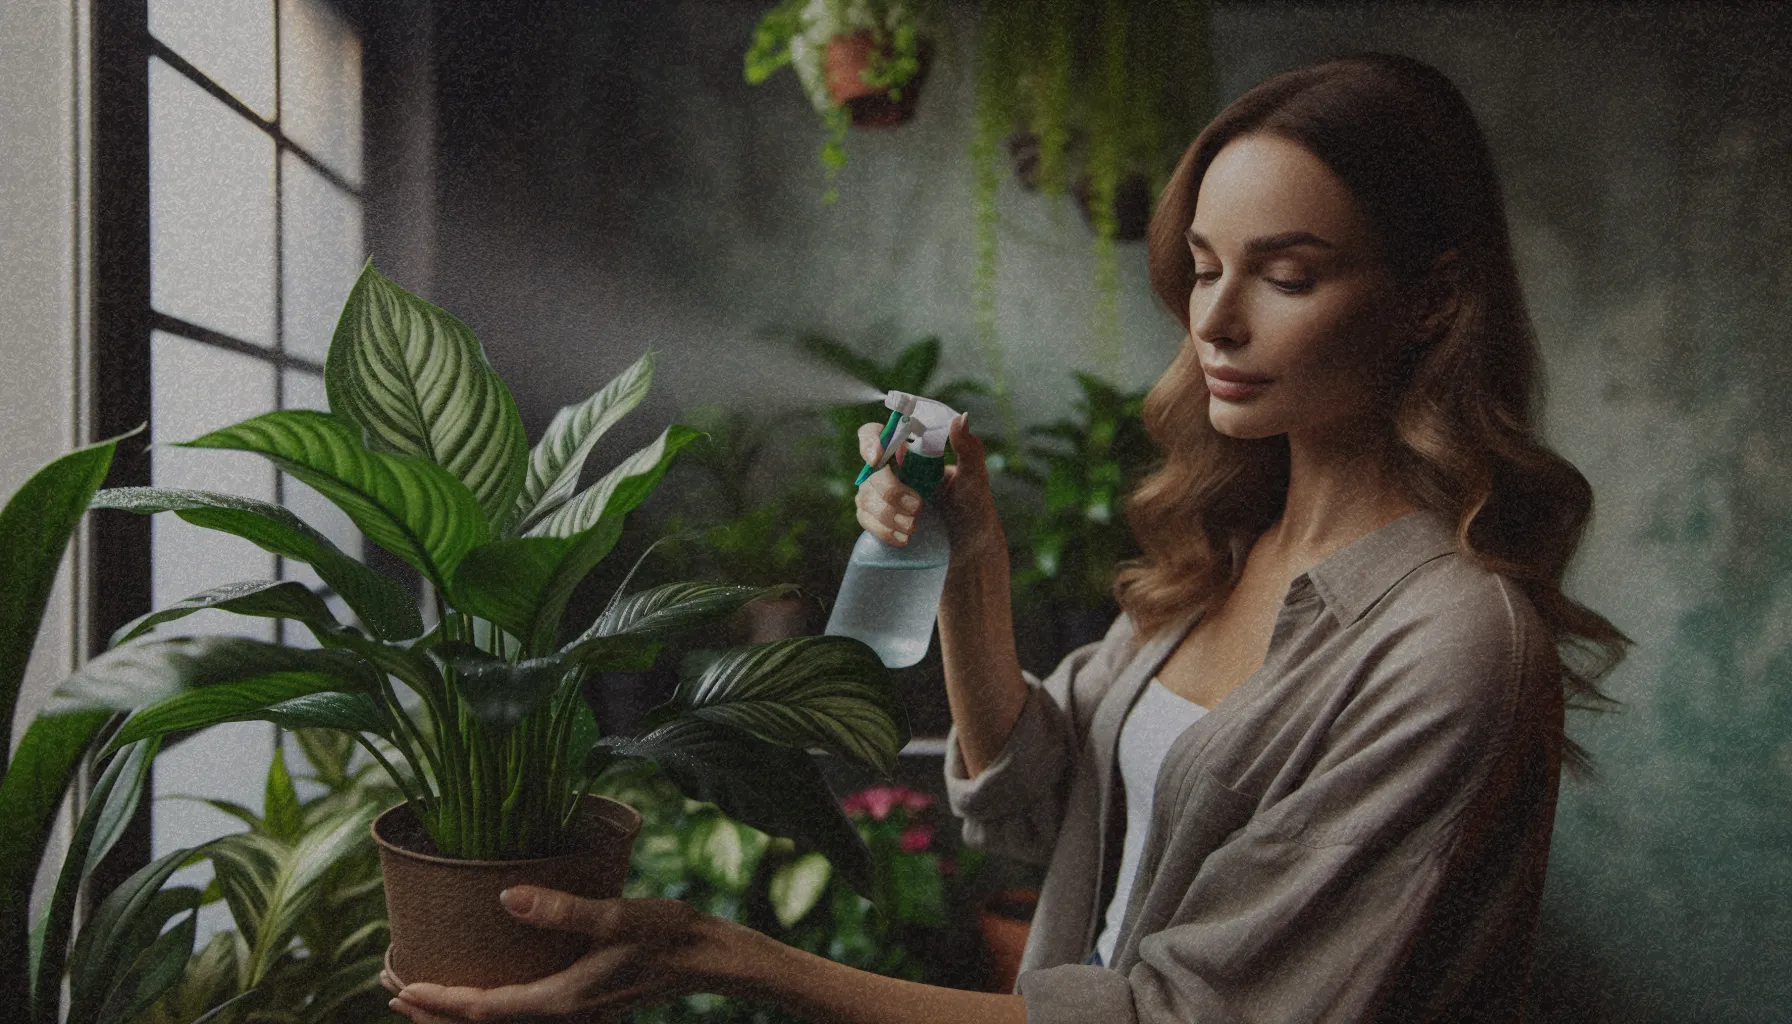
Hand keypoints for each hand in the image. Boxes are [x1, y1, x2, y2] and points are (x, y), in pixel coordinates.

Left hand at [385, 886, 720, 1022]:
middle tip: (387, 983)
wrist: (707, 957)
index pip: (482, 1007)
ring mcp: (570, 1012)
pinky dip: (486, 1001)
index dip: (436, 998)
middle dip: (432, 1007)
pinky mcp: (579, 1001)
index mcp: (560, 999)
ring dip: (456, 1006)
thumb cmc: (667, 934)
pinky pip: (518, 1009)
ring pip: (498, 1018)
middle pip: (481, 1021)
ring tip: (418, 988)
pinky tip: (481, 979)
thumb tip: (507, 896)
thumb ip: (562, 908)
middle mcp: (560, 1014)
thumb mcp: (616, 915)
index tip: (398, 985)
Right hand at [855, 413, 1003, 559]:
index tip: (878, 458)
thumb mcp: (974, 477)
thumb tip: (961, 417)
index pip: (875, 434)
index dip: (869, 442)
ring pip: (865, 497)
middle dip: (890, 490)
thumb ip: (968, 448)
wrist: (968, 545)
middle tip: (918, 507)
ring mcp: (880, 495)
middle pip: (870, 470)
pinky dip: (883, 530)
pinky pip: (865, 520)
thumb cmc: (972, 506)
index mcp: (909, 452)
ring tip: (915, 527)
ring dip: (889, 514)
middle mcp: (891, 470)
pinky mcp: (877, 519)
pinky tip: (903, 538)